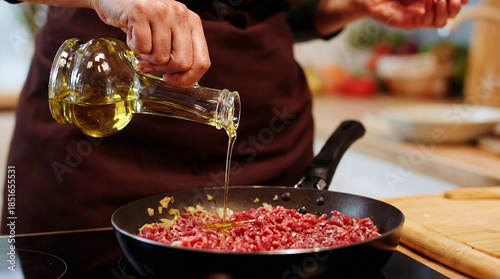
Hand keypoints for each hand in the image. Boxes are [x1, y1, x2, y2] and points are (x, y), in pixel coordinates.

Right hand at [91, 0, 209, 86]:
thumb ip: (177, 54)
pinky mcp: (140, 12)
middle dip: (165, 69)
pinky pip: (142, 48)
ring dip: (146, 56)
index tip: (171, 78)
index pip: (202, 62)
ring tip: (141, 40)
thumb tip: (176, 81)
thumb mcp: (168, 33)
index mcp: (193, 22)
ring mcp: (161, 12)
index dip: (187, 78)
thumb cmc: (144, 20)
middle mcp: (181, 14)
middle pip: (182, 64)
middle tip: (152, 59)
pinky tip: (132, 34)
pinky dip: (134, 47)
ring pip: (160, 58)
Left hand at [365, 0, 468, 28]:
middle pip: (452, 12)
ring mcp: (420, 16)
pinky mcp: (410, 23)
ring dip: (446, 10)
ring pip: (442, 20)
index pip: (454, 1)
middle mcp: (429, 8)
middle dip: (457, 5)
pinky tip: (430, 4)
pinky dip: (433, 13)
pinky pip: (428, 23)